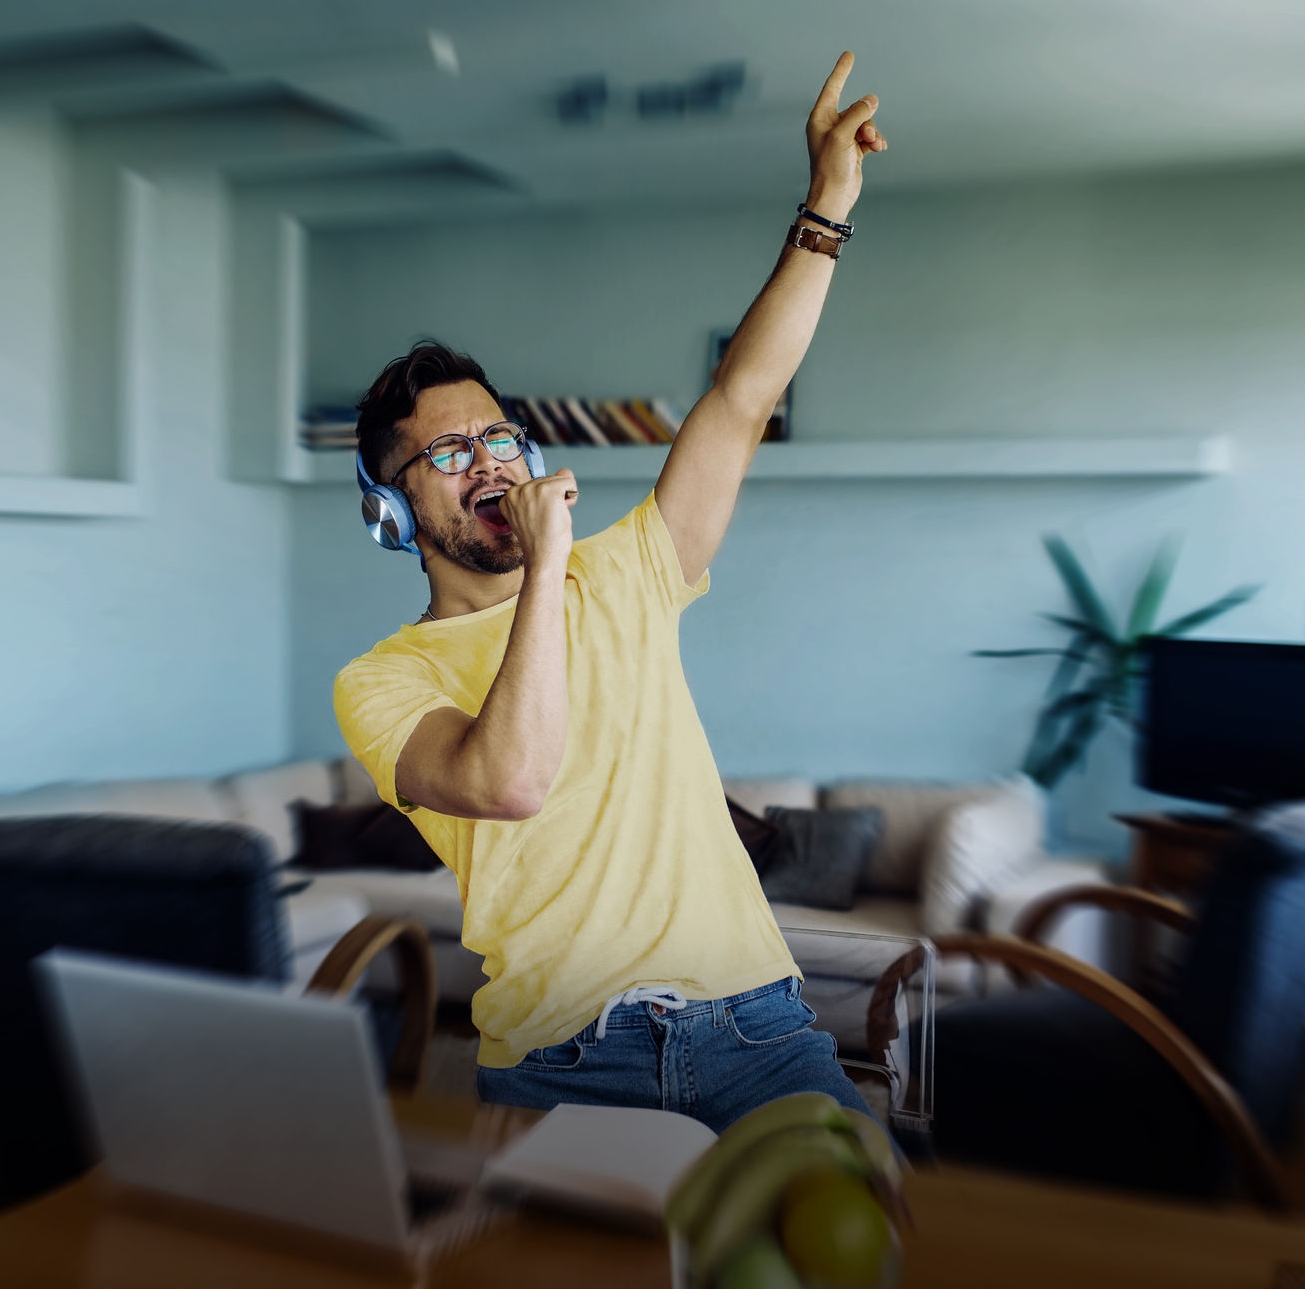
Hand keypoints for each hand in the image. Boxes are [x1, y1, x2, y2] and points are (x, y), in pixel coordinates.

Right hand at [497, 468, 577, 570]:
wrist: (543, 558)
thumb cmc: (540, 542)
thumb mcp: (533, 514)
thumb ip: (542, 492)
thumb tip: (565, 471)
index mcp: (508, 498)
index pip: (535, 486)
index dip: (543, 502)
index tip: (538, 519)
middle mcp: (517, 490)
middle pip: (547, 480)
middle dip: (554, 498)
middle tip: (547, 520)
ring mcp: (532, 489)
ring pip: (559, 480)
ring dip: (563, 498)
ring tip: (553, 518)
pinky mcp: (548, 491)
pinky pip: (569, 482)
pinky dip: (572, 495)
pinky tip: (562, 511)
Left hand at [804, 51, 885, 222]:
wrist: (835, 197)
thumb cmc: (830, 168)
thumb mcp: (843, 136)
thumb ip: (857, 113)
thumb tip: (871, 101)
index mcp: (820, 119)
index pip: (832, 88)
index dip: (841, 71)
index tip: (849, 55)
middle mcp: (830, 126)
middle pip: (856, 108)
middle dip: (866, 119)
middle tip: (866, 135)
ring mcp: (843, 138)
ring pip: (866, 122)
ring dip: (872, 132)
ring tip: (873, 145)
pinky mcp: (853, 149)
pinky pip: (869, 135)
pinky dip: (875, 141)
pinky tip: (879, 148)